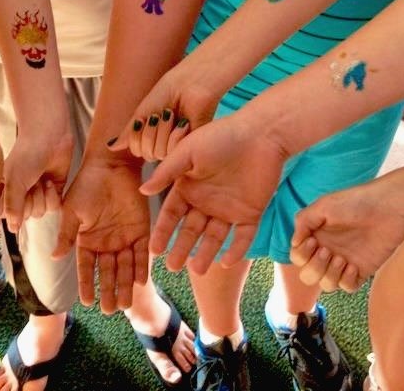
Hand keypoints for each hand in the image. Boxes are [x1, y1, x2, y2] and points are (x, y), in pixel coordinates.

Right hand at [1, 126, 72, 233]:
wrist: (50, 138)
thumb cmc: (27, 154)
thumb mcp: (14, 182)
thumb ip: (12, 208)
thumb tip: (12, 229)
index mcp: (5, 191)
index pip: (7, 215)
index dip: (13, 210)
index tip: (16, 198)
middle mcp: (21, 194)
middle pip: (27, 215)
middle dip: (31, 200)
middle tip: (30, 184)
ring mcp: (37, 193)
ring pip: (41, 212)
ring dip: (42, 196)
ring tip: (40, 179)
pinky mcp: (53, 191)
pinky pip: (54, 207)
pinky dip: (53, 195)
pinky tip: (50, 180)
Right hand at [54, 154, 149, 313]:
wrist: (111, 165)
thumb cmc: (87, 184)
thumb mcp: (72, 211)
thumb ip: (66, 235)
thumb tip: (53, 258)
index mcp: (87, 239)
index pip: (86, 268)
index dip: (86, 284)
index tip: (87, 303)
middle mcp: (106, 242)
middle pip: (107, 272)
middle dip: (108, 291)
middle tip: (109, 310)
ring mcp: (124, 237)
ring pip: (124, 267)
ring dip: (124, 285)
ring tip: (124, 304)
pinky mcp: (141, 229)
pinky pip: (142, 253)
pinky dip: (141, 266)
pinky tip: (140, 282)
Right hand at [110, 65, 220, 162]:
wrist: (189, 84)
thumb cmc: (167, 92)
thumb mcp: (142, 112)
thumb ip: (128, 133)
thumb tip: (110, 147)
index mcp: (153, 136)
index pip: (137, 149)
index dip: (137, 135)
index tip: (146, 116)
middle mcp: (164, 143)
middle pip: (147, 154)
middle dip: (149, 132)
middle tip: (160, 113)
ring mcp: (178, 145)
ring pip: (159, 154)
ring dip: (162, 131)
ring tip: (172, 114)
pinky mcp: (191, 145)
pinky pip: (174, 152)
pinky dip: (175, 135)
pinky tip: (183, 122)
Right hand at [140, 115, 285, 274]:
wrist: (262, 133)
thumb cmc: (221, 136)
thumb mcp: (188, 152)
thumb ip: (166, 172)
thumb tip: (142, 190)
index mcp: (189, 186)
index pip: (172, 214)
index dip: (163, 231)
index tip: (154, 250)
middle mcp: (206, 200)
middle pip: (191, 230)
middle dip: (181, 248)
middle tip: (173, 267)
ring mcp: (229, 208)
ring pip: (214, 237)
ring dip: (206, 254)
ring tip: (197, 270)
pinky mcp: (251, 212)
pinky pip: (242, 237)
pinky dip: (235, 250)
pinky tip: (226, 263)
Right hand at [289, 179, 403, 291]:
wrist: (389, 208)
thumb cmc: (356, 202)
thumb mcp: (323, 205)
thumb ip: (303, 221)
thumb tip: (294, 243)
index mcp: (316, 236)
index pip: (298, 257)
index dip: (301, 255)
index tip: (314, 241)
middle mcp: (327, 251)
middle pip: (308, 276)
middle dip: (314, 268)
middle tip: (327, 251)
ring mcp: (344, 263)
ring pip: (326, 285)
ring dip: (330, 275)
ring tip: (343, 259)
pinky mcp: (362, 270)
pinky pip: (347, 287)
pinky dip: (347, 280)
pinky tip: (354, 265)